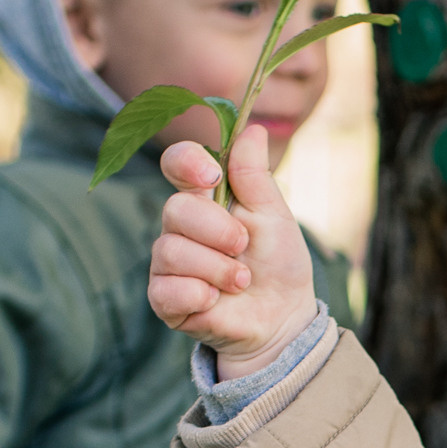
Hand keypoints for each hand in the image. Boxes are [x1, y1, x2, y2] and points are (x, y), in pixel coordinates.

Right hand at [151, 125, 320, 374]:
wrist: (282, 318)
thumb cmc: (277, 263)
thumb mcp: (274, 215)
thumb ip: (255, 176)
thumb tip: (253, 129)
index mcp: (205, 197)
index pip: (177, 163)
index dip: (188, 163)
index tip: (212, 178)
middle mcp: (180, 226)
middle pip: (175, 208)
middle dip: (218, 231)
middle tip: (243, 247)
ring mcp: (168, 262)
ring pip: (171, 250)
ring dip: (217, 269)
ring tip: (241, 281)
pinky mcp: (164, 297)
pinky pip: (167, 288)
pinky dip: (200, 295)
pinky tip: (217, 300)